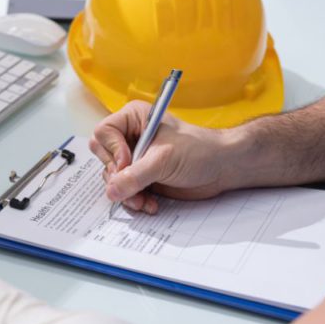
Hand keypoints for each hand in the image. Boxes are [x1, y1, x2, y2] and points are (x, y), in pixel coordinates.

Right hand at [89, 101, 235, 213]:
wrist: (221, 168)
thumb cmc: (199, 150)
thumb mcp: (164, 160)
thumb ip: (135, 176)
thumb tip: (112, 190)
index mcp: (134, 119)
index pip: (104, 133)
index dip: (113, 151)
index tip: (128, 163)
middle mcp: (131, 137)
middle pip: (104, 157)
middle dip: (117, 177)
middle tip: (132, 186)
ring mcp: (135, 158)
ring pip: (113, 178)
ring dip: (127, 193)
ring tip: (143, 201)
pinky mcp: (142, 176)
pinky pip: (125, 191)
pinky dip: (135, 200)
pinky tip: (150, 204)